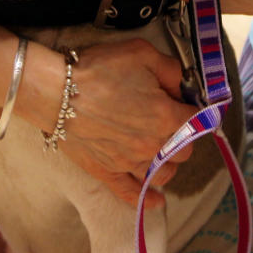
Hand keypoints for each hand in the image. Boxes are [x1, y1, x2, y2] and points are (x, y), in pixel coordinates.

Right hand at [57, 38, 196, 206]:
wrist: (56, 91)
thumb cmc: (98, 69)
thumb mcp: (141, 53)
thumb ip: (170, 69)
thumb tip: (182, 84)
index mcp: (165, 116)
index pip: (196, 120)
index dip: (193, 109)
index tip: (185, 103)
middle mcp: (152, 145)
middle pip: (184, 150)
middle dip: (182, 135)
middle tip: (169, 121)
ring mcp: (130, 162)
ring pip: (164, 173)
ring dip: (168, 163)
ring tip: (162, 151)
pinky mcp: (108, 172)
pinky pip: (132, 194)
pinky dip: (148, 199)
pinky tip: (157, 200)